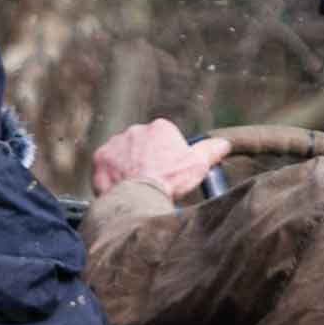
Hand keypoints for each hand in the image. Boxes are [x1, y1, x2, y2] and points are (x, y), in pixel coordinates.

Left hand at [90, 118, 232, 198]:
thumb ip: (210, 151)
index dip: (168, 159)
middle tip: (152, 182)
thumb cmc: (170, 180)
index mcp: (160, 128)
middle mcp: (136, 129)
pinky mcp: (99, 158)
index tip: (168, 174)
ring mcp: (115, 143)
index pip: (164, 140)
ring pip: (123, 155)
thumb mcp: (197, 166)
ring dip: (128, 168)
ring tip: (136, 188)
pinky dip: (111, 177)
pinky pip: (106, 166)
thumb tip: (224, 143)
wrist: (139, 196)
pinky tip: (120, 189)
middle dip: (147, 161)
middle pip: (143, 146)